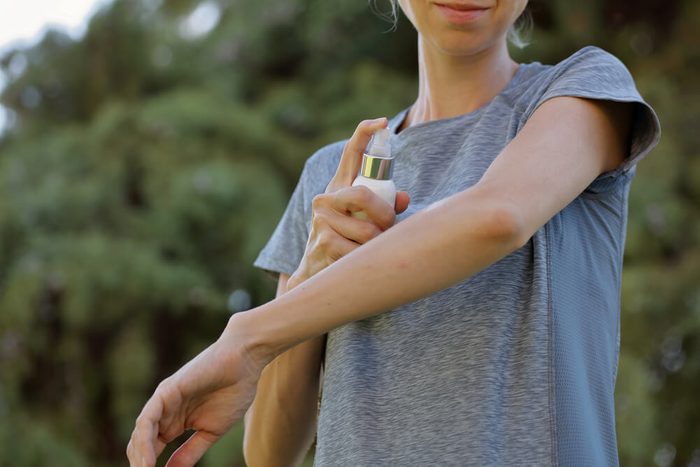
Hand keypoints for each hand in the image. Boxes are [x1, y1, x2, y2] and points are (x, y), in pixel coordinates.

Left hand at [126, 317, 266, 466]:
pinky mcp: (166, 391)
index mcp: (174, 422)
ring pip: (140, 435)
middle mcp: (164, 412)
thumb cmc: (233, 390)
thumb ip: (190, 452)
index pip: (152, 450)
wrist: (245, 361)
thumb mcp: (211, 431)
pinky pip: (147, 420)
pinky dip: (143, 442)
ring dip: (139, 459)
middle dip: (141, 466)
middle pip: (141, 445)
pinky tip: (146, 462)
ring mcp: (163, 401)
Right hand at [293, 118, 409, 280]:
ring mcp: (322, 220)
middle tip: (389, 227)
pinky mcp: (323, 242)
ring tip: (373, 250)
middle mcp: (326, 198)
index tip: (380, 122)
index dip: (365, 133)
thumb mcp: (364, 219)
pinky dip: (366, 260)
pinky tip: (358, 262)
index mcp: (339, 186)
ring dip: (378, 244)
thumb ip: (386, 206)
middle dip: (385, 215)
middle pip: (363, 196)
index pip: (351, 152)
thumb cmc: (347, 240)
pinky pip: (359, 251)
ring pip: (368, 231)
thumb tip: (405, 198)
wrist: (315, 271)